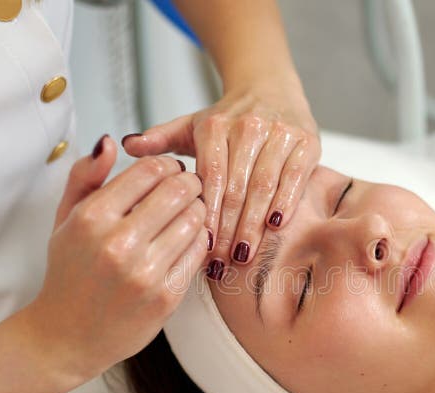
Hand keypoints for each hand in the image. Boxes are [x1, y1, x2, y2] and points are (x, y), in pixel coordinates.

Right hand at [25, 135, 207, 381]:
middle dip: (190, 183)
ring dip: (199, 210)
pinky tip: (188, 239)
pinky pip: (200, 251)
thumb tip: (110, 141)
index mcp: (92, 218)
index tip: (169, 171)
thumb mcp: (65, 219)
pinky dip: (200, 239)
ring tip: (189, 213)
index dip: (168, 164)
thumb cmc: (70, 272)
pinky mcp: (166, 296)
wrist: (67, 336)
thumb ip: (85, 176)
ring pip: (196, 219)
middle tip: (188, 188)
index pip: (151, 170)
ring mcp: (145, 272)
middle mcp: (118, 243)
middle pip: (179, 190)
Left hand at [122, 77, 320, 276]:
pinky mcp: (305, 141)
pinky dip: (285, 203)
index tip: (201, 247)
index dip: (206, 215)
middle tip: (221, 262)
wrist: (271, 87)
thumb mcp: (191, 125)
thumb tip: (128, 146)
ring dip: (254, 224)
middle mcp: (247, 127)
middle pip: (236, 188)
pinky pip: (294, 177)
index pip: (210, 179)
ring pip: (264, 186)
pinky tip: (275, 226)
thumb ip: (159, 139)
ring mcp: (279, 133)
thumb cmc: (229, 118)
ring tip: (243, 254)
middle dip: (228, 229)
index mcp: (214, 126)